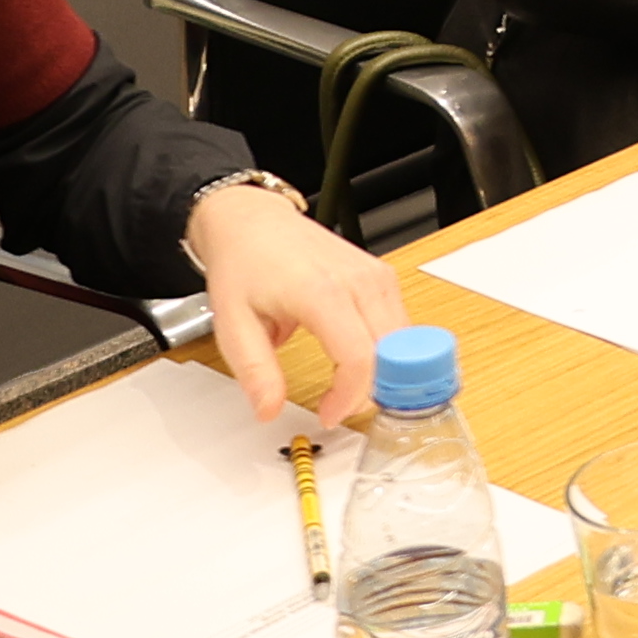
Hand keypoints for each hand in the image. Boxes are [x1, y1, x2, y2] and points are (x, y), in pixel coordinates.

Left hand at [186, 177, 400, 426]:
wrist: (253, 223)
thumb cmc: (244, 265)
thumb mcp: (234, 325)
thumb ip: (255, 372)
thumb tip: (269, 410)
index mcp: (320, 291)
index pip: (359, 358)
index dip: (349, 398)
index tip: (329, 414)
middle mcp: (358, 280)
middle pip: (391, 354)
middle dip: (370, 392)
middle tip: (340, 407)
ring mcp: (376, 275)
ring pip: (403, 342)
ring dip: (383, 374)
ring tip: (347, 388)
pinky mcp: (382, 276)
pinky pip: (400, 325)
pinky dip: (387, 352)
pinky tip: (359, 361)